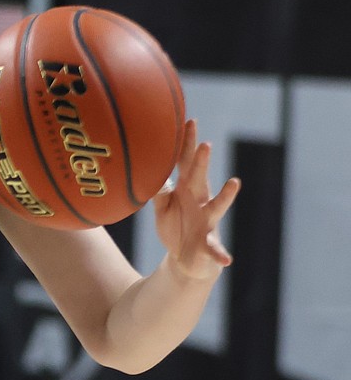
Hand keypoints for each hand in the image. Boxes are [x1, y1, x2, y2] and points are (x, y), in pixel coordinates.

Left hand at [153, 119, 239, 280]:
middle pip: (199, 178)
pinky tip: (227, 259)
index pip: (185, 162)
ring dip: (226, 196)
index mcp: (186, 189)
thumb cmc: (175, 225)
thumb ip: (156, 188)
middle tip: (205, 144)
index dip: (187, 143)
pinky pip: (214, 248)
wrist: (186, 259)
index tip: (189, 120)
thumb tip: (144, 167)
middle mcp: (199, 201)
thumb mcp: (161, 206)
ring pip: (216, 206)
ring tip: (234, 182)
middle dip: (202, 161)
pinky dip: (220, 253)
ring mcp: (206, 221)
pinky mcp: (208, 244)